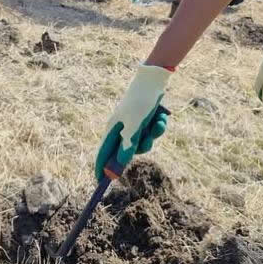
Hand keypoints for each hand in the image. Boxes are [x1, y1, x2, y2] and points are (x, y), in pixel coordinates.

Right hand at [95, 65, 170, 179]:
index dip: (101, 168)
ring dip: (153, 135)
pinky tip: (161, 116)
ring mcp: (133, 124)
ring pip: (143, 142)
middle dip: (141, 147)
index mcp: (113, 129)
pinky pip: (151, 133)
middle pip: (127, 151)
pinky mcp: (144, 120)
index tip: (101, 183)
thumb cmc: (141, 101)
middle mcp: (121, 128)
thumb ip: (128, 145)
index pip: (103, 153)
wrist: (154, 81)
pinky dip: (158, 126)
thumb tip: (120, 164)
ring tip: (157, 122)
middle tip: (146, 139)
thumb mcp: (135, 125)